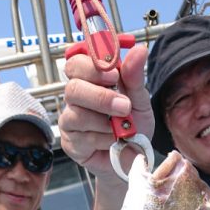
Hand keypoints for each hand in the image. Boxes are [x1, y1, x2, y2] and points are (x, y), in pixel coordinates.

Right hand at [59, 44, 154, 185]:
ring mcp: (70, 120)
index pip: (76, 63)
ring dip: (105, 122)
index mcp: (89, 80)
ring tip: (122, 128)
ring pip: (77, 114)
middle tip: (124, 106)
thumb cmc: (133, 127)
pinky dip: (103, 139)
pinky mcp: (70, 143)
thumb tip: (139, 50)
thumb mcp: (139, 100)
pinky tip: (112, 142)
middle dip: (100, 97)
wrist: (133, 160)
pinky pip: (82, 137)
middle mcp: (76, 98)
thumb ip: (134, 77)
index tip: (114, 75)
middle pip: (72, 88)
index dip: (91, 67)